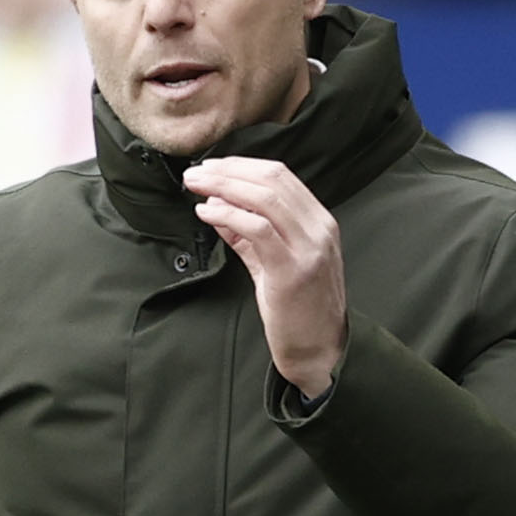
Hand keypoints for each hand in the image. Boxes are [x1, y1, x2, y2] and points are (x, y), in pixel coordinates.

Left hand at [183, 157, 345, 396]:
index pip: (280, 176)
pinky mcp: (292, 271)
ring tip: (196, 187)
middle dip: (228, 170)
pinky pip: (258, 230)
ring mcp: (309, 248)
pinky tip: (206, 213)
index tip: (211, 167)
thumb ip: (247, 235)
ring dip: (223, 186)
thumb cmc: (297, 309)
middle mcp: (319, 228)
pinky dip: (228, 215)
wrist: (319, 350)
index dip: (241, 165)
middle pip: (272, 179)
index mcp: (318, 221)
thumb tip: (216, 207)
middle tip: (195, 173)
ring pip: (265, 199)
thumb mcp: (272, 264)